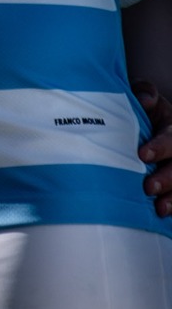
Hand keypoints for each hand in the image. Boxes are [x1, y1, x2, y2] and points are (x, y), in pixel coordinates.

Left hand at [138, 81, 171, 217]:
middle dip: (168, 177)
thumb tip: (144, 99)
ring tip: (159, 208)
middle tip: (148, 187)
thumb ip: (143, 92)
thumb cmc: (140, 112)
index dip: (160, 146)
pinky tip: (164, 215)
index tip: (142, 155)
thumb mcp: (144, 99)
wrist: (140, 128)